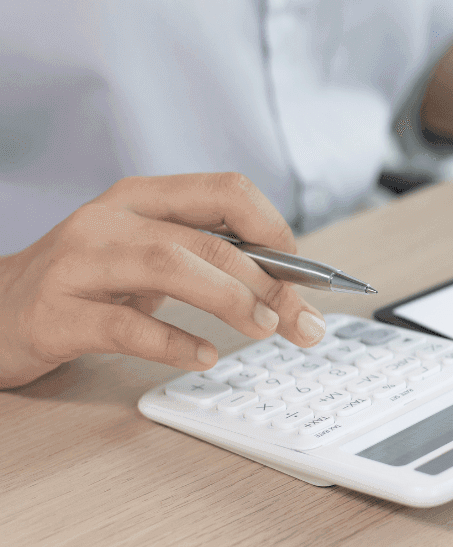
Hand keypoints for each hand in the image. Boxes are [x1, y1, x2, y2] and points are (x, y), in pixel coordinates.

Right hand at [0, 173, 325, 388]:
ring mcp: (78, 264)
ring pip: (169, 266)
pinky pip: (124, 326)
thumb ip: (205, 255)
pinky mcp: (56, 314)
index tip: (303, 271)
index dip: (274, 226)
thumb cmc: (85, 283)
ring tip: (263, 329)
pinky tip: (204, 356)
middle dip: (268, 282)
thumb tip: (288, 282)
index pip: (225, 190)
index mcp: (141, 197)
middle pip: (208, 239)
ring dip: (229, 298)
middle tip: (301, 320)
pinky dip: (173, 343)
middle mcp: (109, 220)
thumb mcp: (145, 253)